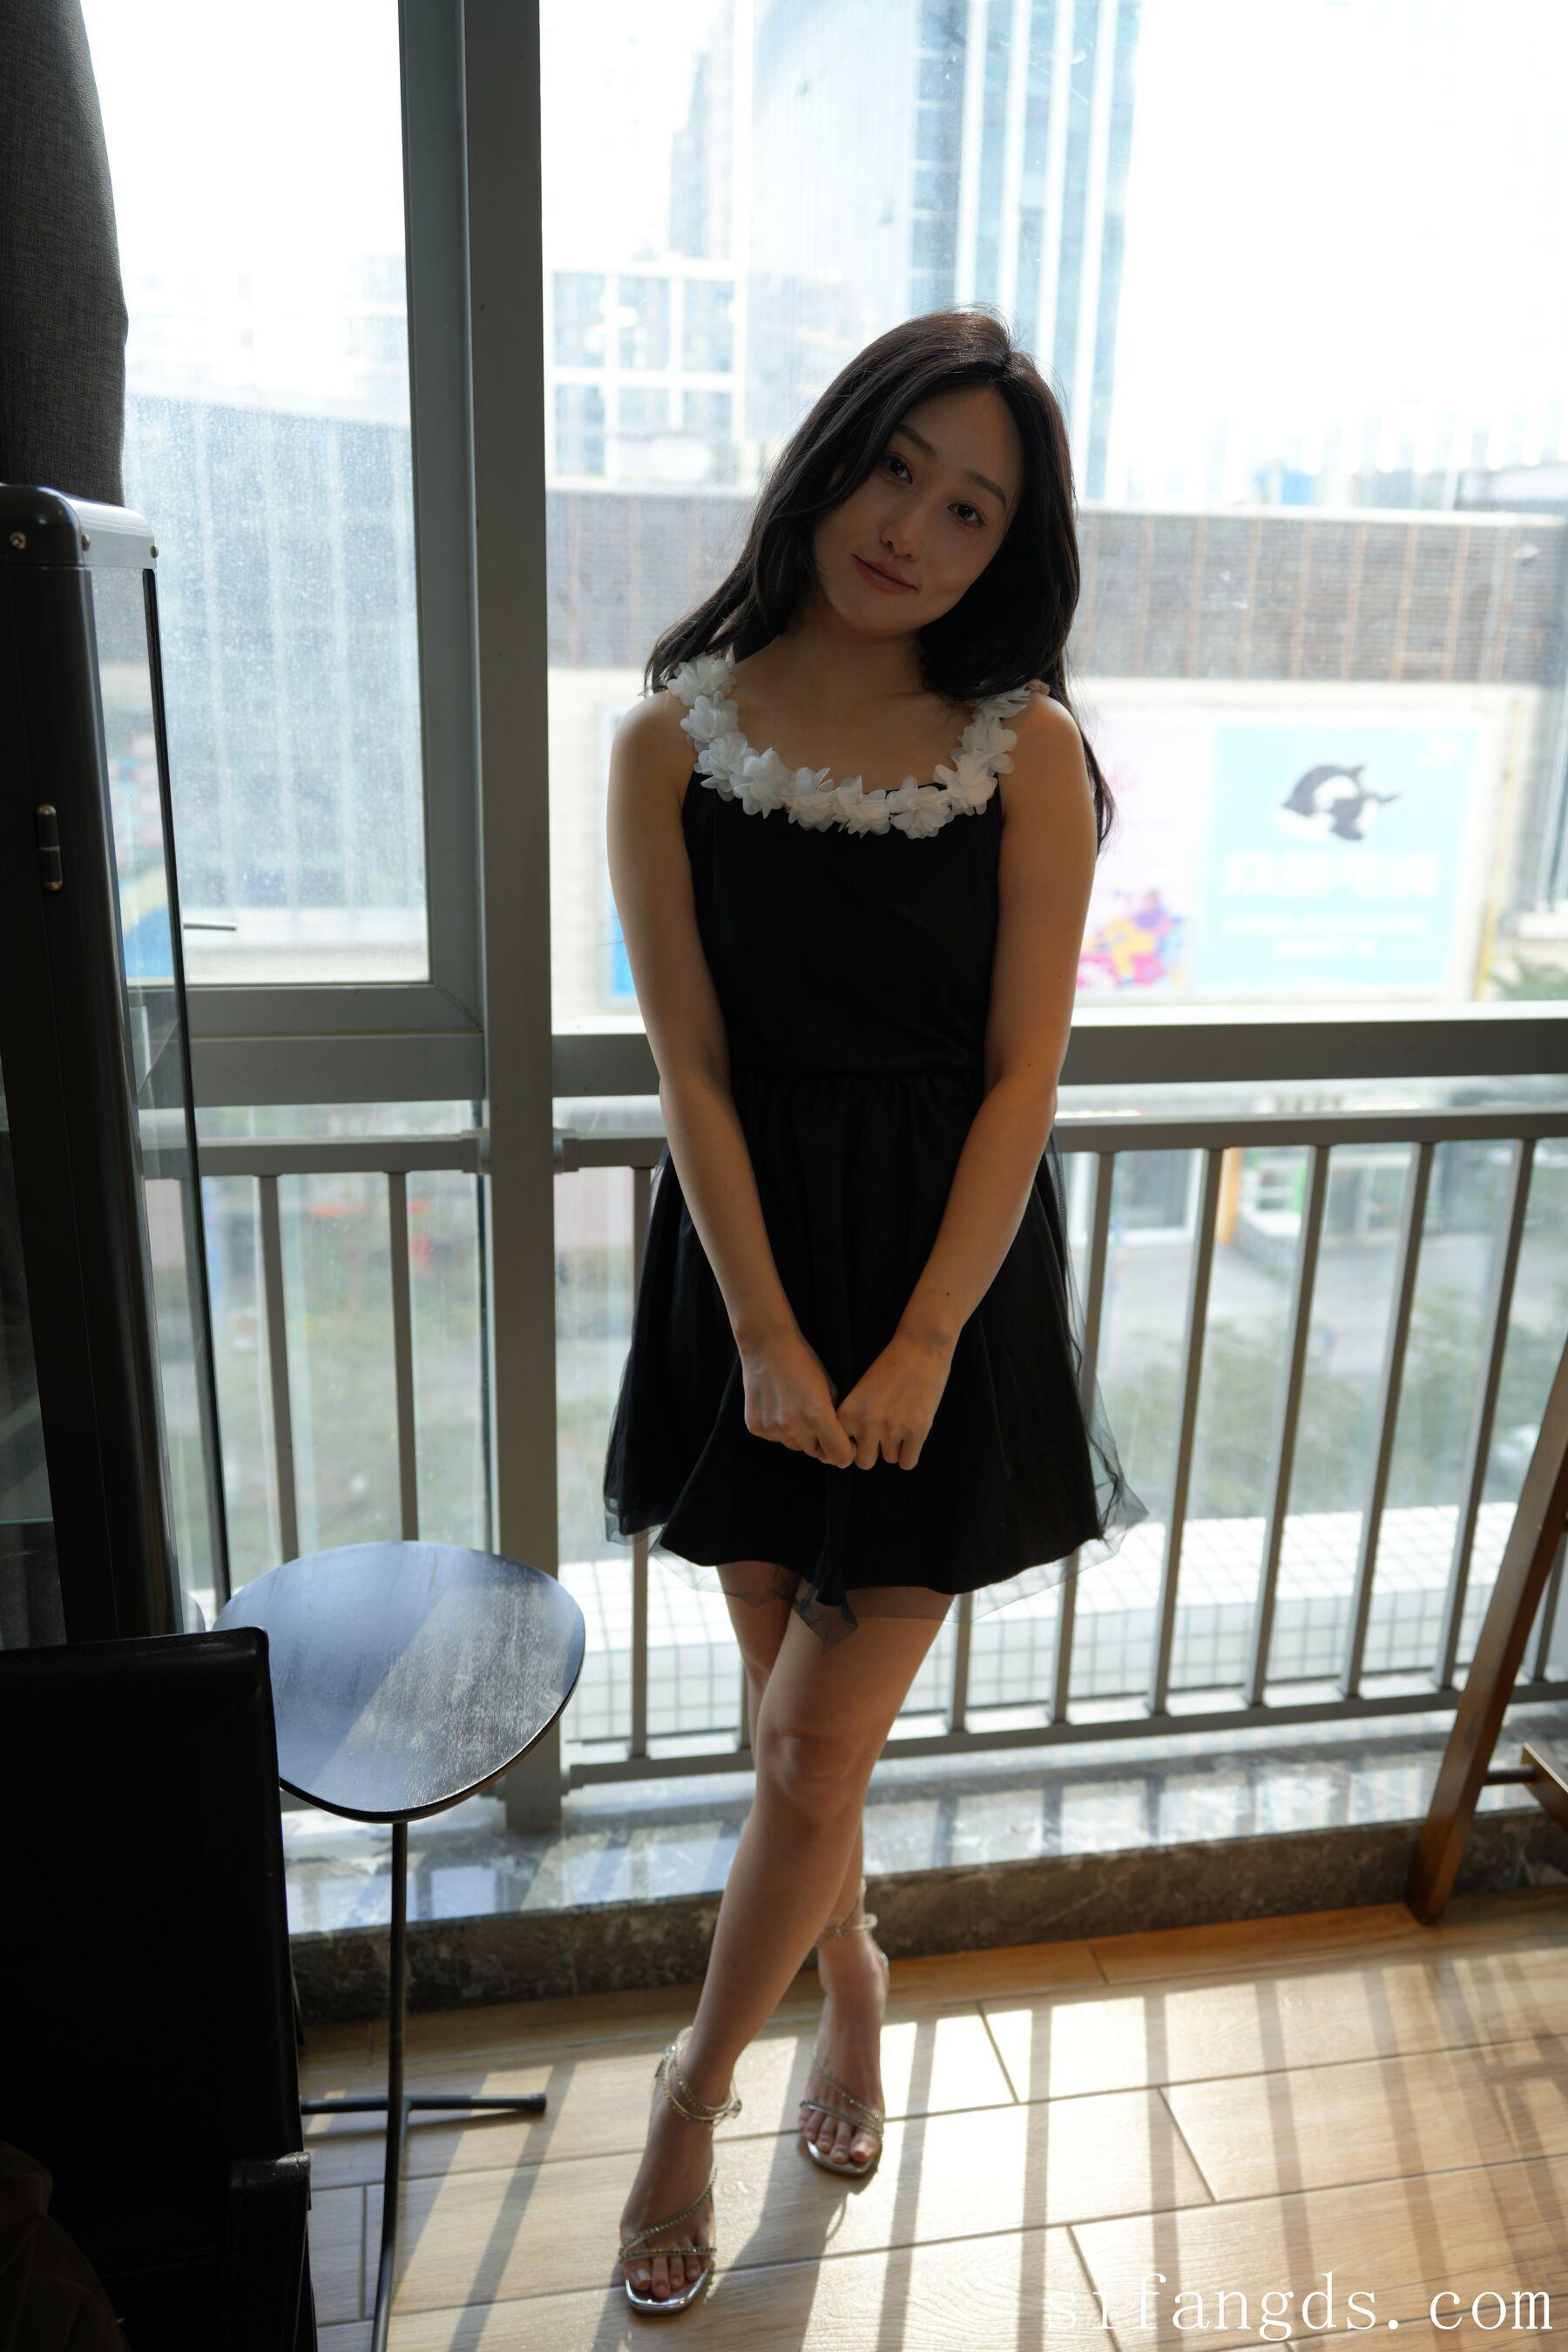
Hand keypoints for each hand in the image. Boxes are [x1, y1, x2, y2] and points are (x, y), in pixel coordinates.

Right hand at [738, 1326, 856, 1466]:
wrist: (767, 1344)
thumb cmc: (805, 1362)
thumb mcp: (831, 1388)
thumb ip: (836, 1419)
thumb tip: (841, 1445)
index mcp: (817, 1415)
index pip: (840, 1457)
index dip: (846, 1452)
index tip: (846, 1443)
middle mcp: (793, 1426)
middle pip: (816, 1453)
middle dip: (822, 1442)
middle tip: (819, 1419)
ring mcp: (772, 1428)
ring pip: (796, 1446)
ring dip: (801, 1436)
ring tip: (797, 1408)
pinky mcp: (756, 1427)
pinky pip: (777, 1438)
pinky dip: (781, 1428)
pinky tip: (780, 1405)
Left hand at [835, 1328, 953, 1469]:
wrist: (920, 1346)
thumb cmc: (890, 1365)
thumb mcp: (861, 1390)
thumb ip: (853, 1418)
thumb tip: (852, 1450)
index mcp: (849, 1412)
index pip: (841, 1450)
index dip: (852, 1446)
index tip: (860, 1438)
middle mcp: (866, 1424)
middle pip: (864, 1462)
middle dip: (873, 1451)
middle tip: (882, 1435)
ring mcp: (892, 1429)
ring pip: (889, 1459)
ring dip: (895, 1448)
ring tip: (901, 1424)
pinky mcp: (917, 1431)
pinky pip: (907, 1463)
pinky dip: (910, 1454)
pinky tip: (912, 1436)